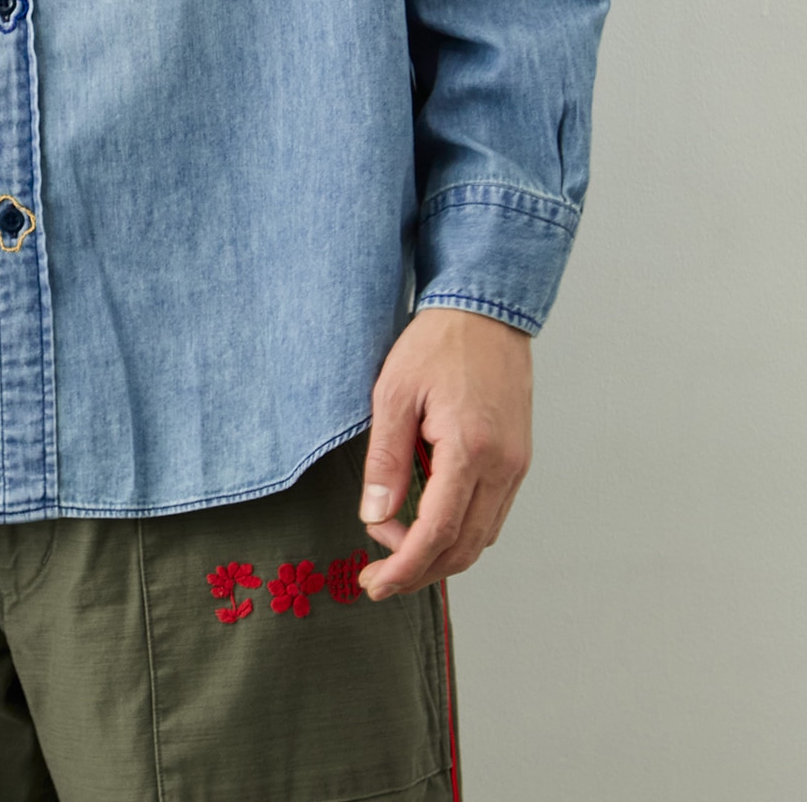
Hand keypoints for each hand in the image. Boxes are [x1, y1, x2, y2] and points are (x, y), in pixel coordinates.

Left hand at [356, 307, 531, 600]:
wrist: (486, 311)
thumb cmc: (437, 344)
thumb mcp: (394, 394)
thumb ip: (386, 459)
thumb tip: (375, 517)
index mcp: (471, 450)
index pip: (437, 533)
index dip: (404, 567)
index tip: (374, 582)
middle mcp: (503, 466)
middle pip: (463, 548)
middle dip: (420, 571)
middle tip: (379, 578)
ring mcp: (516, 465)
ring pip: (481, 537)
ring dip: (440, 555)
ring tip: (397, 551)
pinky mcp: (518, 459)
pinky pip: (492, 514)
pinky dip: (460, 531)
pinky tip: (428, 522)